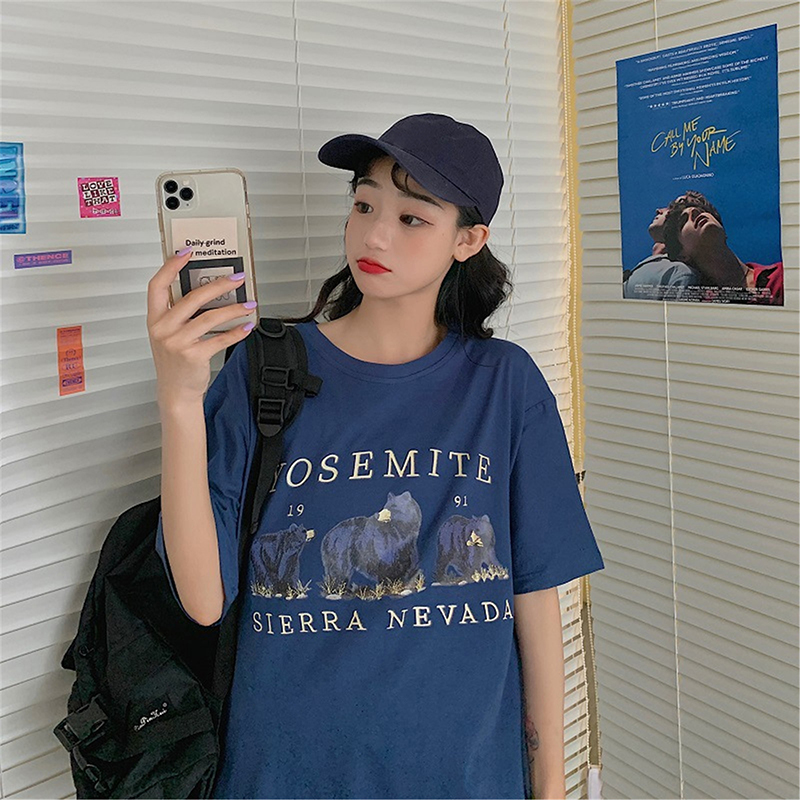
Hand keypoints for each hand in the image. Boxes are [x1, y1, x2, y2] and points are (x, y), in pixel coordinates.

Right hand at [147, 249, 255, 408]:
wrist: (175, 393)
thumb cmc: (174, 362)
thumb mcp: (168, 334)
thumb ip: (179, 314)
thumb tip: (208, 291)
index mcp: (155, 319)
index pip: (157, 285)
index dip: (170, 266)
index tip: (186, 252)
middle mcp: (163, 329)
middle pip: (192, 297)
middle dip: (218, 284)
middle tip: (237, 278)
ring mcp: (177, 343)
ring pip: (210, 317)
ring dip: (233, 309)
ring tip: (248, 304)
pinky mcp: (193, 356)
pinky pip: (220, 339)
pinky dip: (236, 332)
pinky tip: (247, 326)